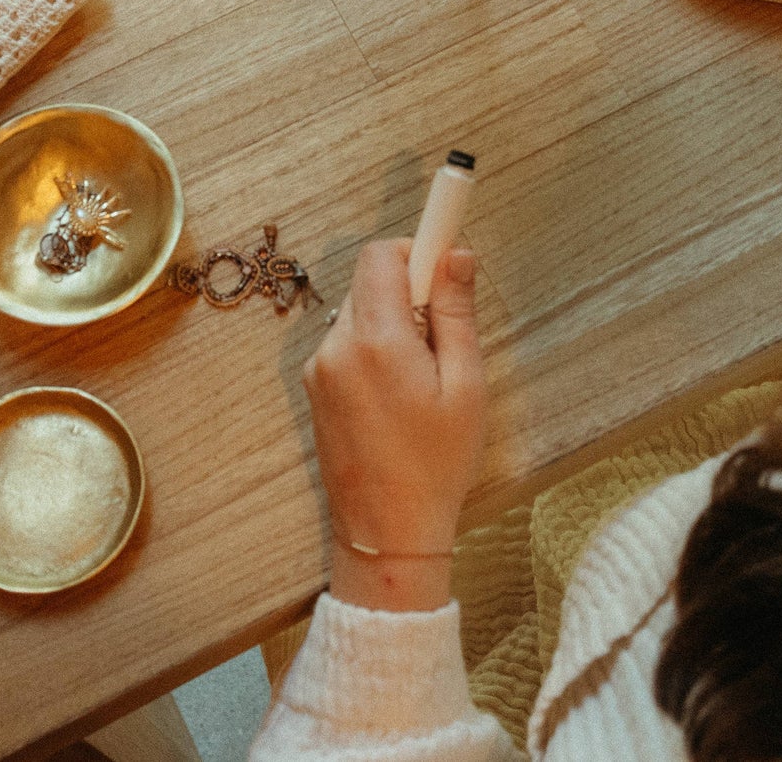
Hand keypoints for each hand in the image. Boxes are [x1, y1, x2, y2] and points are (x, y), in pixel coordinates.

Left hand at [304, 238, 485, 610]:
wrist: (387, 532)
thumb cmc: (435, 465)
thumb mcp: (465, 385)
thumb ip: (456, 312)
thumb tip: (455, 255)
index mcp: (375, 340)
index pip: (381, 255)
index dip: (416, 249)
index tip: (445, 254)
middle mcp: (336, 347)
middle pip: (369, 281)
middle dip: (408, 290)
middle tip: (445, 334)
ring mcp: (319, 369)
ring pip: (359, 312)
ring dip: (392, 322)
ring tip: (424, 376)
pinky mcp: (316, 389)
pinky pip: (347, 344)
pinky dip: (375, 349)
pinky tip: (400, 394)